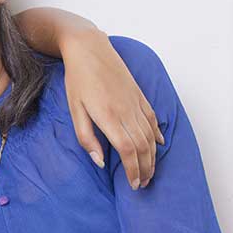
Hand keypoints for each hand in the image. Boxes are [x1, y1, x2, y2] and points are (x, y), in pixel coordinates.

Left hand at [60, 29, 162, 188]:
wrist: (89, 48)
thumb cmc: (77, 79)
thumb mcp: (74, 110)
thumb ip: (86, 137)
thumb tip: (99, 162)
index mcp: (108, 117)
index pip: (128, 151)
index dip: (133, 170)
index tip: (134, 184)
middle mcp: (126, 111)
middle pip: (143, 147)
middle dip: (145, 169)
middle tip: (143, 184)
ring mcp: (136, 103)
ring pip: (150, 136)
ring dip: (152, 156)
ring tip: (149, 171)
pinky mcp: (139, 95)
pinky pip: (152, 119)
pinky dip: (157, 135)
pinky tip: (158, 145)